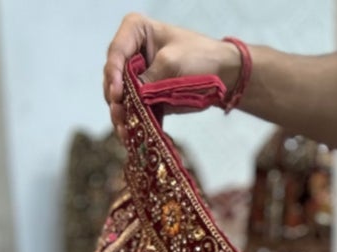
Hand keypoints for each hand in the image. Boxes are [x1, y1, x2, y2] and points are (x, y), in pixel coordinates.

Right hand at [103, 15, 241, 131]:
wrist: (223, 73)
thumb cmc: (200, 56)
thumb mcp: (172, 63)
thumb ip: (148, 80)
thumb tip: (129, 100)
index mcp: (136, 30)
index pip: (116, 51)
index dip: (113, 73)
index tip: (117, 94)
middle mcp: (132, 51)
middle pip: (114, 77)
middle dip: (115, 99)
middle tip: (119, 117)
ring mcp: (137, 75)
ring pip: (121, 97)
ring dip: (121, 115)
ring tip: (124, 132)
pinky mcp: (146, 96)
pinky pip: (135, 110)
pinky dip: (133, 124)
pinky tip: (130, 137)